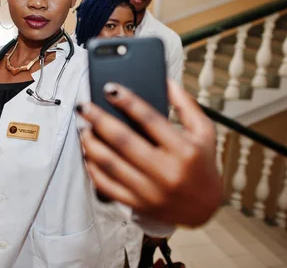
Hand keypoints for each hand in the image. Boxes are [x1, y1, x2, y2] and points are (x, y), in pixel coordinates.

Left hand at [76, 80, 221, 226]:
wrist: (204, 207)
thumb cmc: (201, 163)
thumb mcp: (204, 131)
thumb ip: (185, 104)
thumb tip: (164, 79)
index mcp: (185, 150)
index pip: (150, 120)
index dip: (128, 101)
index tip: (109, 88)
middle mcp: (167, 172)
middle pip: (124, 141)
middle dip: (99, 120)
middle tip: (84, 106)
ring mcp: (150, 191)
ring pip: (110, 164)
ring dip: (90, 143)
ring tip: (83, 127)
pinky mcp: (137, 204)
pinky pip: (106, 186)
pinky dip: (92, 167)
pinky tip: (87, 152)